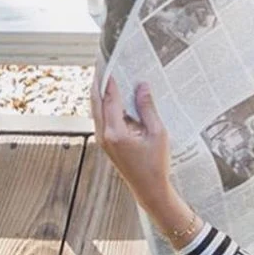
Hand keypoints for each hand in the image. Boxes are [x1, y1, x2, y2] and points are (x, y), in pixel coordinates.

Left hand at [90, 69, 170, 209]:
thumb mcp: (158, 134)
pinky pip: (101, 119)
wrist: (150, 189)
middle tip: (102, 65)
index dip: (111, 81)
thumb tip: (142, 86)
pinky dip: (104, 106)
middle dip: (98, 82)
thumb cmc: (156, 164)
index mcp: (116, 133)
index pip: (110, 99)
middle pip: (96, 102)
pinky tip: (113, 99)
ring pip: (96, 110)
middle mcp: (104, 136)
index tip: (111, 64)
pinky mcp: (105, 144)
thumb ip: (148, 108)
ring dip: (99, 93)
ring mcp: (102, 141)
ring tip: (106, 77)